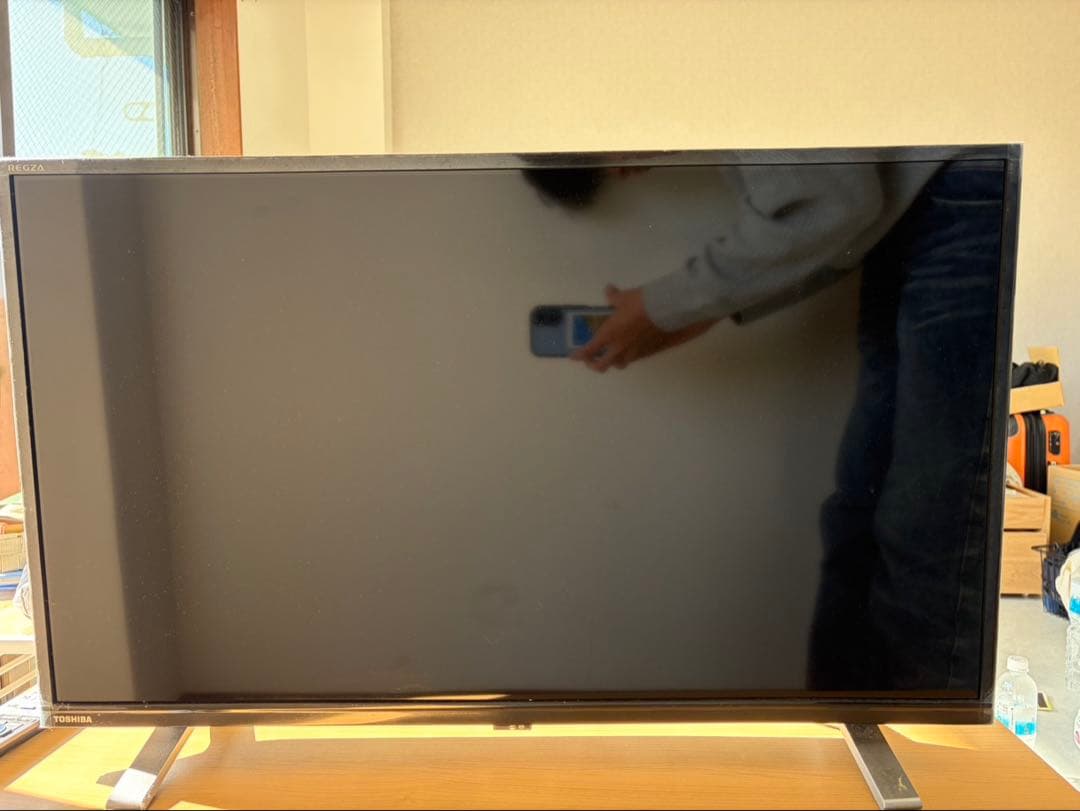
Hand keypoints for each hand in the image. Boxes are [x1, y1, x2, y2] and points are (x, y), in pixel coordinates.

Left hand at [571, 285, 716, 371]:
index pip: (589, 350)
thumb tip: (609, 290)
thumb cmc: (639, 303)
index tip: (574, 356)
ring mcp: (633, 351)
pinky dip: (629, 356)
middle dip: (594, 365)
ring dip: (613, 362)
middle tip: (591, 360)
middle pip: (602, 366)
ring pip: (620, 364)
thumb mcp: (623, 297)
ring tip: (613, 355)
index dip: (580, 355)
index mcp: (608, 334)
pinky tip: (631, 349)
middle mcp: (618, 347)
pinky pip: (634, 359)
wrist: (664, 309)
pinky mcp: (647, 352)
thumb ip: (614, 297)